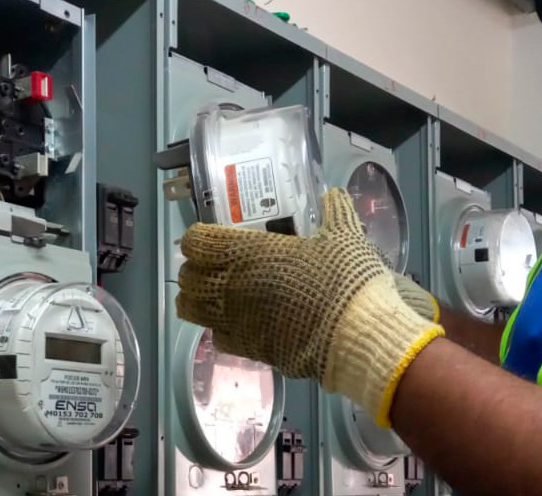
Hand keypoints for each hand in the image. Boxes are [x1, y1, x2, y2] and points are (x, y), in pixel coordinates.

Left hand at [177, 188, 443, 426]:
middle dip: (195, 270)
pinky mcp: (246, 348)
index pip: (196, 242)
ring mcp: (235, 318)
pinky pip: (216, 337)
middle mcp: (232, 284)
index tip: (209, 239)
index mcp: (248, 251)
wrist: (354, 334)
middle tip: (211, 267)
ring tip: (210, 296)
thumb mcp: (344, 237)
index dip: (198, 239)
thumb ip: (336, 212)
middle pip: (188, 276)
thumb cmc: (344, 278)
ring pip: (191, 309)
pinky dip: (220, 329)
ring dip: (196, 300)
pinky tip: (235, 325)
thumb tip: (335, 194)